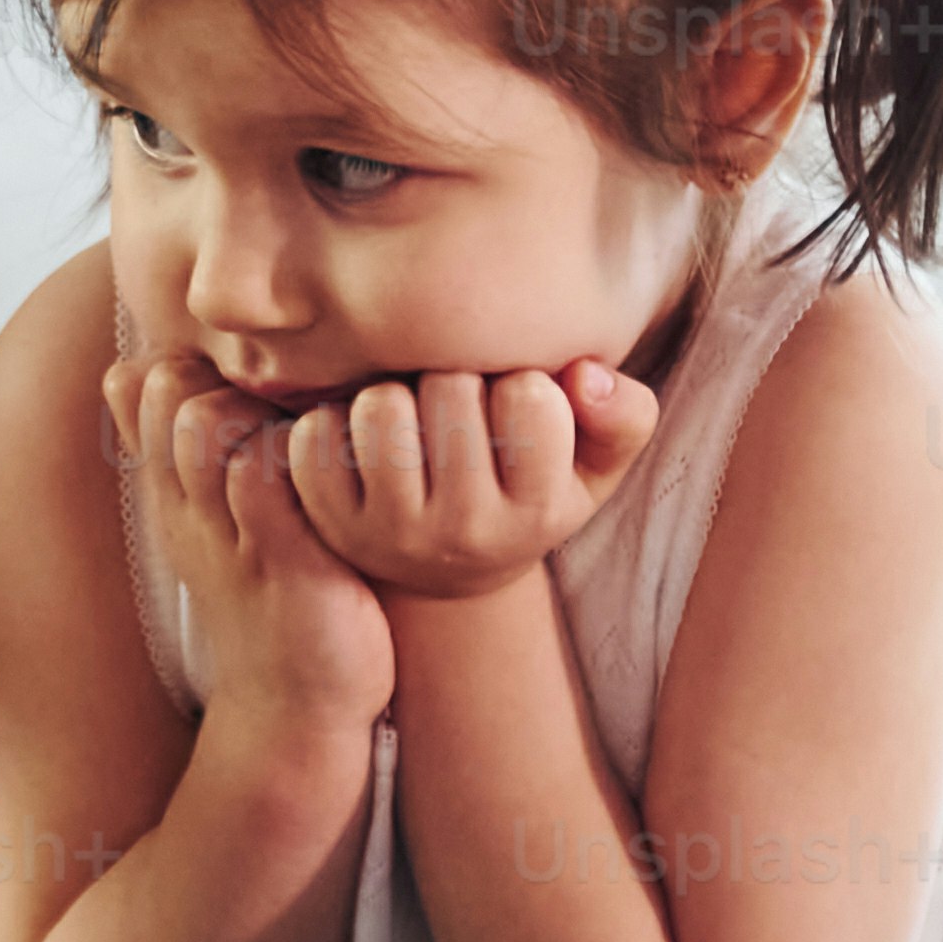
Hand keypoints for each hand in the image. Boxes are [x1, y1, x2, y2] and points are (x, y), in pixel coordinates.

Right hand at [116, 359, 396, 733]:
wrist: (297, 710)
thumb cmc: (280, 601)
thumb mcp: (227, 527)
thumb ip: (217, 463)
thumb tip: (186, 385)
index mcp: (178, 493)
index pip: (143, 383)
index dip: (195, 361)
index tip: (250, 390)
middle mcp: (190, 506)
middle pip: (171, 389)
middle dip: (226, 373)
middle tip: (282, 405)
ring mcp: (228, 533)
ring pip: (207, 423)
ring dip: (259, 411)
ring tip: (309, 439)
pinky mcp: (278, 561)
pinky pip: (267, 475)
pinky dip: (302, 455)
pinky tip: (345, 474)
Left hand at [252, 359, 664, 607]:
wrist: (449, 567)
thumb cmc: (527, 488)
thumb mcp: (593, 466)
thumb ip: (624, 416)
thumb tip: (584, 375)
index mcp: (538, 513)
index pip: (530, 397)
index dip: (521, 380)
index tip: (516, 404)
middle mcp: (465, 532)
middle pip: (450, 388)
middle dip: (455, 376)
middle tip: (457, 406)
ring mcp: (390, 533)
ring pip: (381, 407)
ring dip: (394, 391)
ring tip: (412, 416)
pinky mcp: (328, 522)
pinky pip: (318, 432)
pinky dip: (334, 416)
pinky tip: (361, 440)